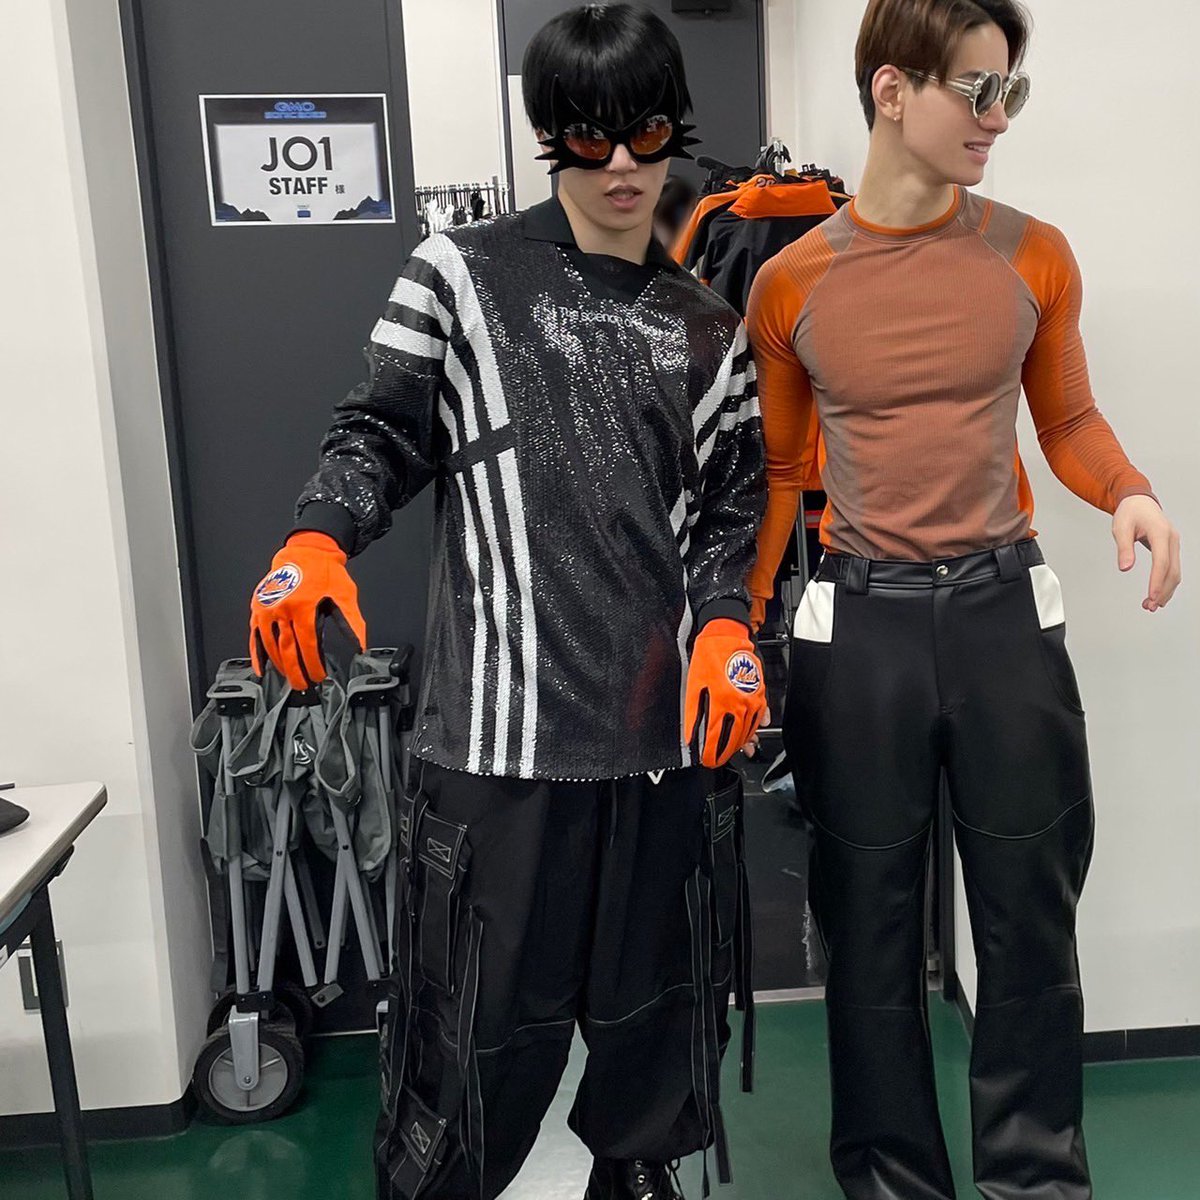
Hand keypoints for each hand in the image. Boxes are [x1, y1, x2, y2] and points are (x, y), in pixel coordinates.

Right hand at [249, 531, 366, 688]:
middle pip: (287, 650)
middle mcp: (282, 609)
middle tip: (303, 685)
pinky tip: (261, 669)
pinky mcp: (258, 609)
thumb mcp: (344, 595)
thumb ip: (351, 623)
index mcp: (303, 607)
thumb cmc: (325, 572)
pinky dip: (257, 655)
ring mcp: (267, 610)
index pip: (307, 645)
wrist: (306, 551)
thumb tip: (360, 646)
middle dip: (296, 671)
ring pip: (270, 646)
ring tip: (290, 678)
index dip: (313, 664)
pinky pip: (254, 636)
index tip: (319, 676)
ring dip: (280, 666)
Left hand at [684, 619, 767, 768]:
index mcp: (722, 703)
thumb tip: (692, 734)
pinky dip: (758, 725)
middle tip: (720, 760)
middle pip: (736, 737)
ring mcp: (752, 698)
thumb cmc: (708, 656)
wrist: (726, 634)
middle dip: (728, 752)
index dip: (712, 753)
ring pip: (750, 728)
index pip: (717, 737)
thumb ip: (694, 713)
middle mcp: (740, 703)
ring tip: (738, 751)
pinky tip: (755, 732)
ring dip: (744, 742)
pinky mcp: (759, 690)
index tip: (707, 760)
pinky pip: (761, 714)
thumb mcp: (694, 685)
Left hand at [1113, 495, 1181, 612]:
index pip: (1161, 561)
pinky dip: (1165, 582)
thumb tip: (1125, 567)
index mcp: (1160, 532)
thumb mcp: (1121, 528)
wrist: (1139, 502)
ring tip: (1151, 605)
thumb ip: (1124, 548)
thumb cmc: (1130, 512)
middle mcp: (1172, 539)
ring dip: (1165, 590)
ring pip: (1174, 572)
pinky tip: (1157, 594)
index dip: (1156, 580)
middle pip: (1172, 570)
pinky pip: (1172, 568)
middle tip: (1149, 606)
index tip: (1151, 596)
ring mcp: (1173, 544)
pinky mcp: (1171, 549)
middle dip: (1162, 590)